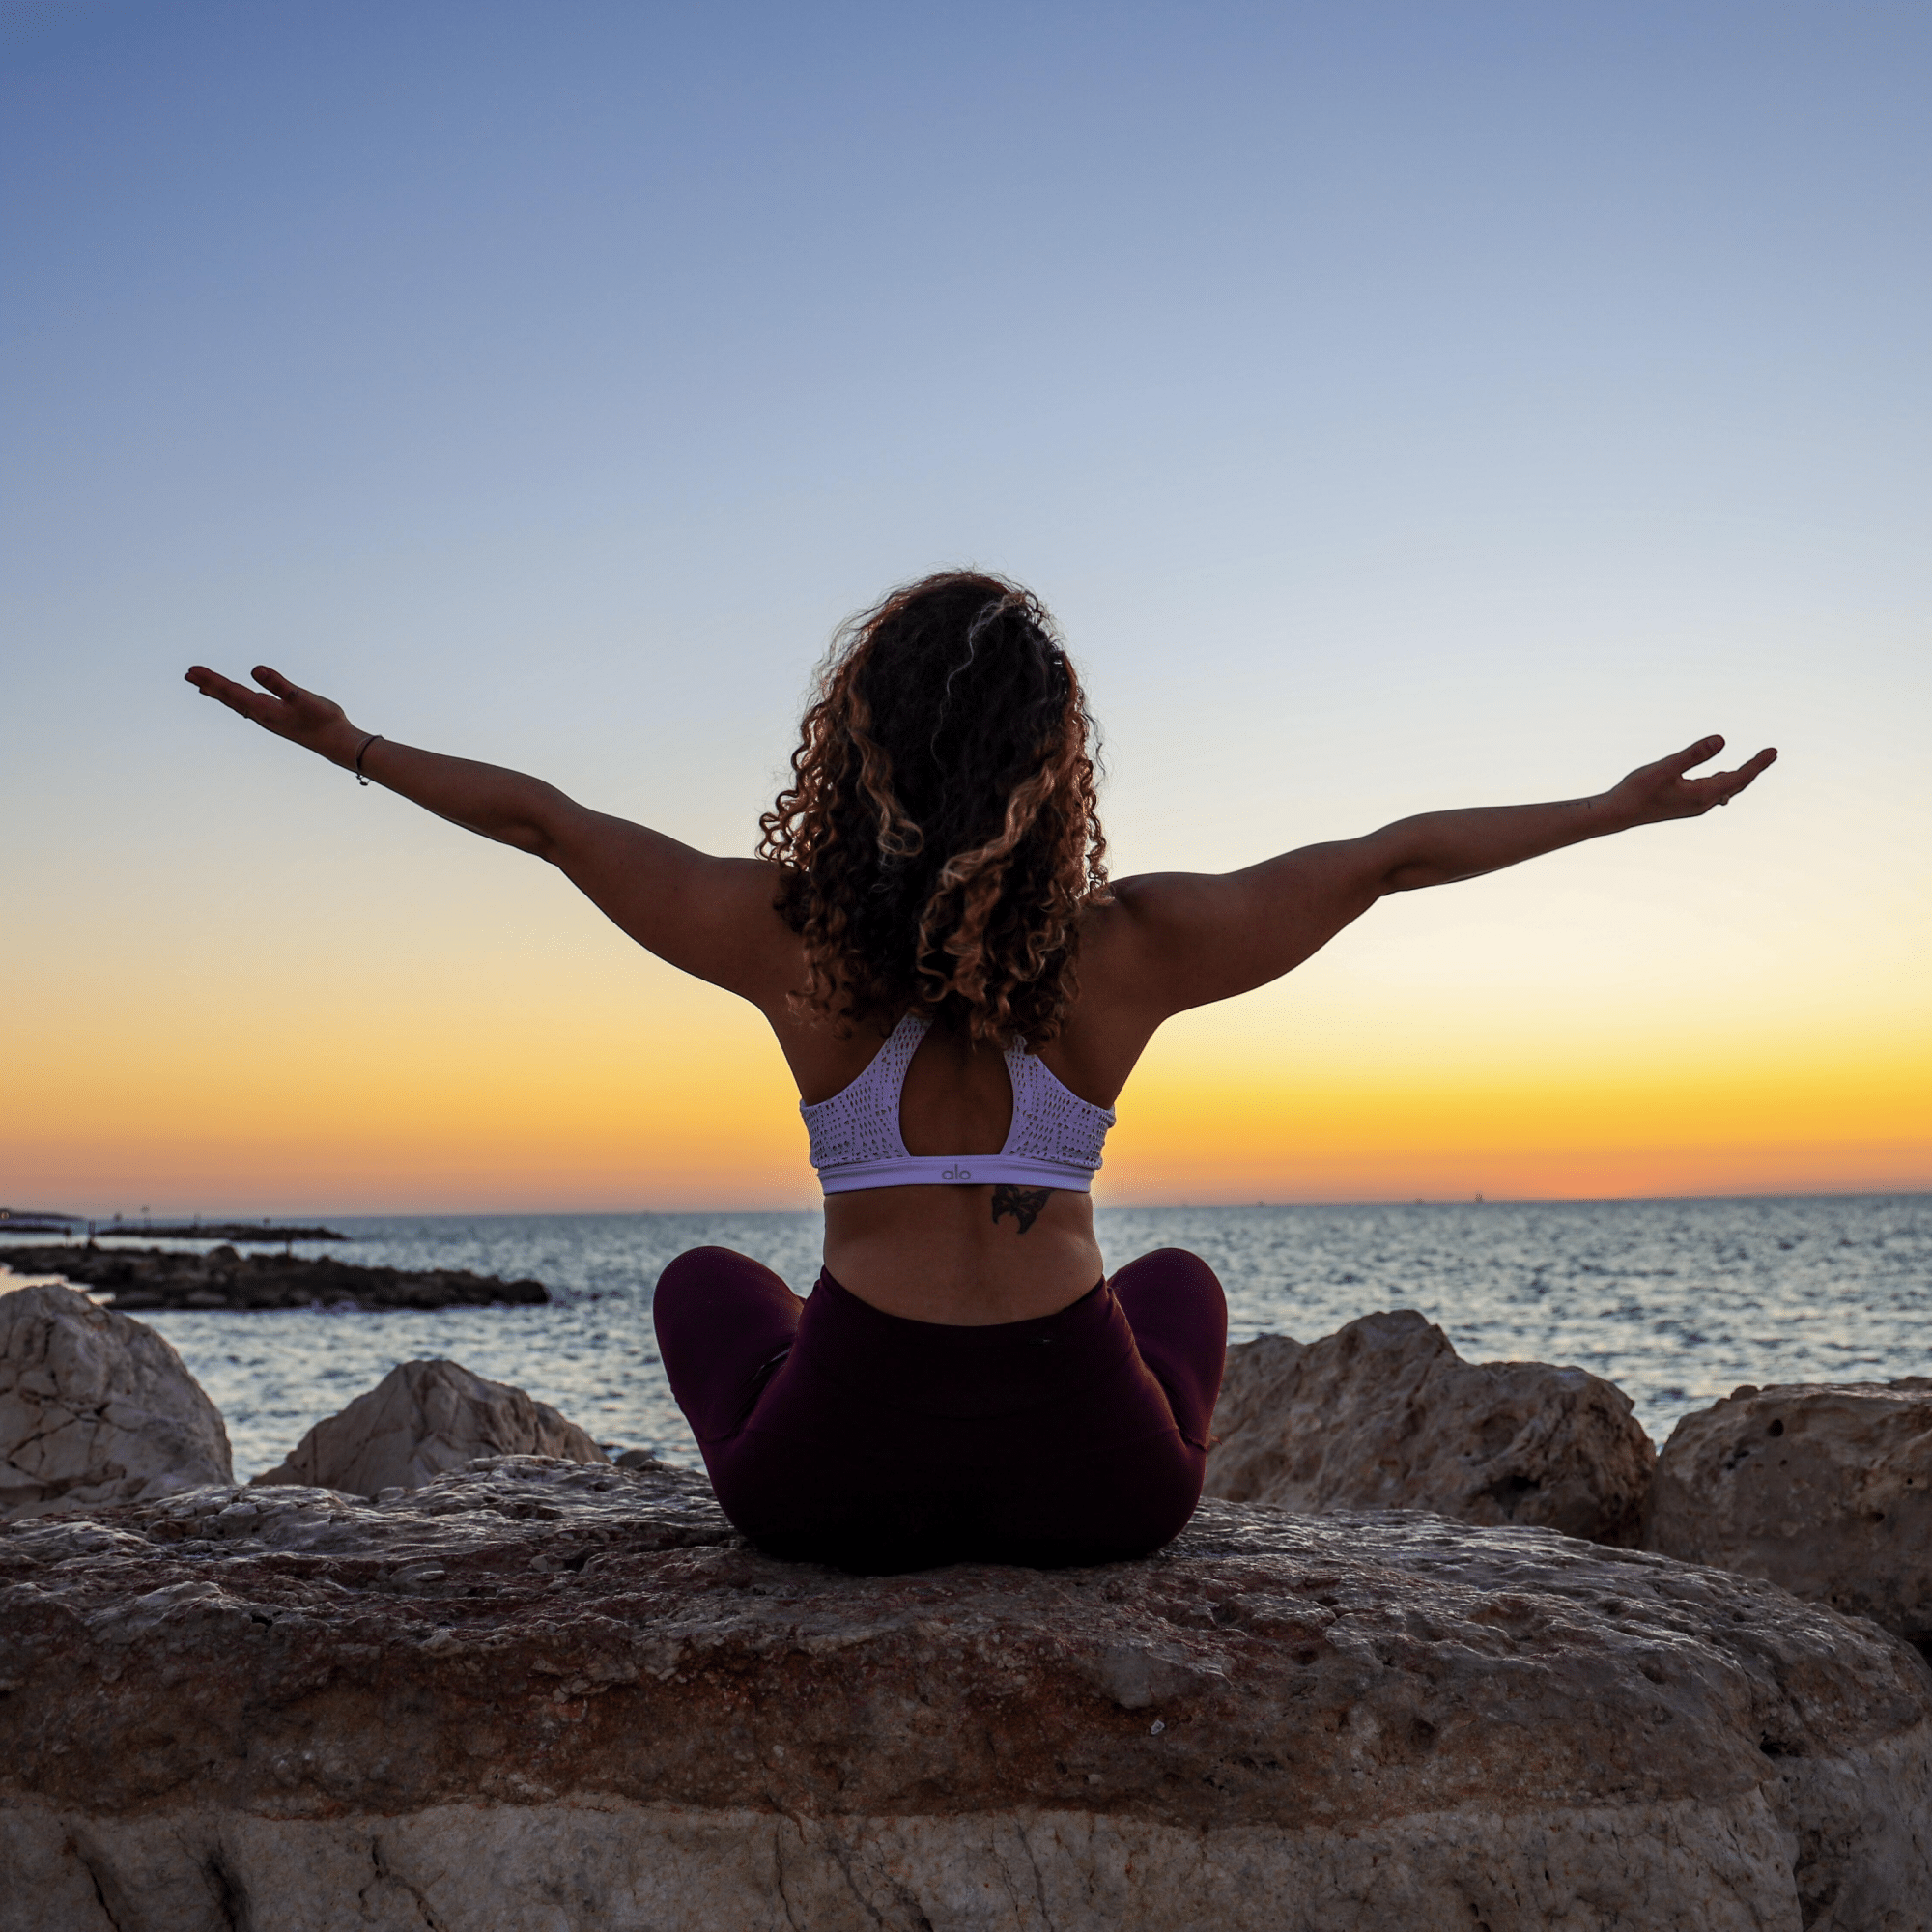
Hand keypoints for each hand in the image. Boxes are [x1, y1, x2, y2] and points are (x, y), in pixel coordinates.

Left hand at [184, 664, 362, 766]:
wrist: (338, 743)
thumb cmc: (324, 719)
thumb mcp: (302, 697)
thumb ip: (279, 683)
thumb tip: (254, 669)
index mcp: (264, 709)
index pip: (231, 691)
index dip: (211, 680)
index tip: (192, 671)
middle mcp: (261, 715)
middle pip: (229, 698)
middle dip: (209, 686)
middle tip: (188, 675)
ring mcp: (269, 719)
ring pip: (237, 703)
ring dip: (220, 693)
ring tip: (203, 687)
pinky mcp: (278, 720)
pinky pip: (249, 707)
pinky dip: (237, 700)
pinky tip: (238, 701)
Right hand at [1607, 735, 1777, 826]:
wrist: (1617, 814)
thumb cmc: (1638, 790)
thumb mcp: (1666, 767)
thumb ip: (1694, 753)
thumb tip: (1723, 739)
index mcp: (1703, 794)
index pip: (1739, 777)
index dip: (1758, 763)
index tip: (1774, 750)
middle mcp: (1703, 803)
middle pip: (1737, 784)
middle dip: (1754, 769)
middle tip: (1771, 754)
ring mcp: (1693, 806)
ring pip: (1725, 789)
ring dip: (1740, 777)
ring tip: (1753, 765)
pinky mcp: (1683, 805)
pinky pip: (1712, 793)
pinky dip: (1723, 781)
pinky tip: (1720, 776)